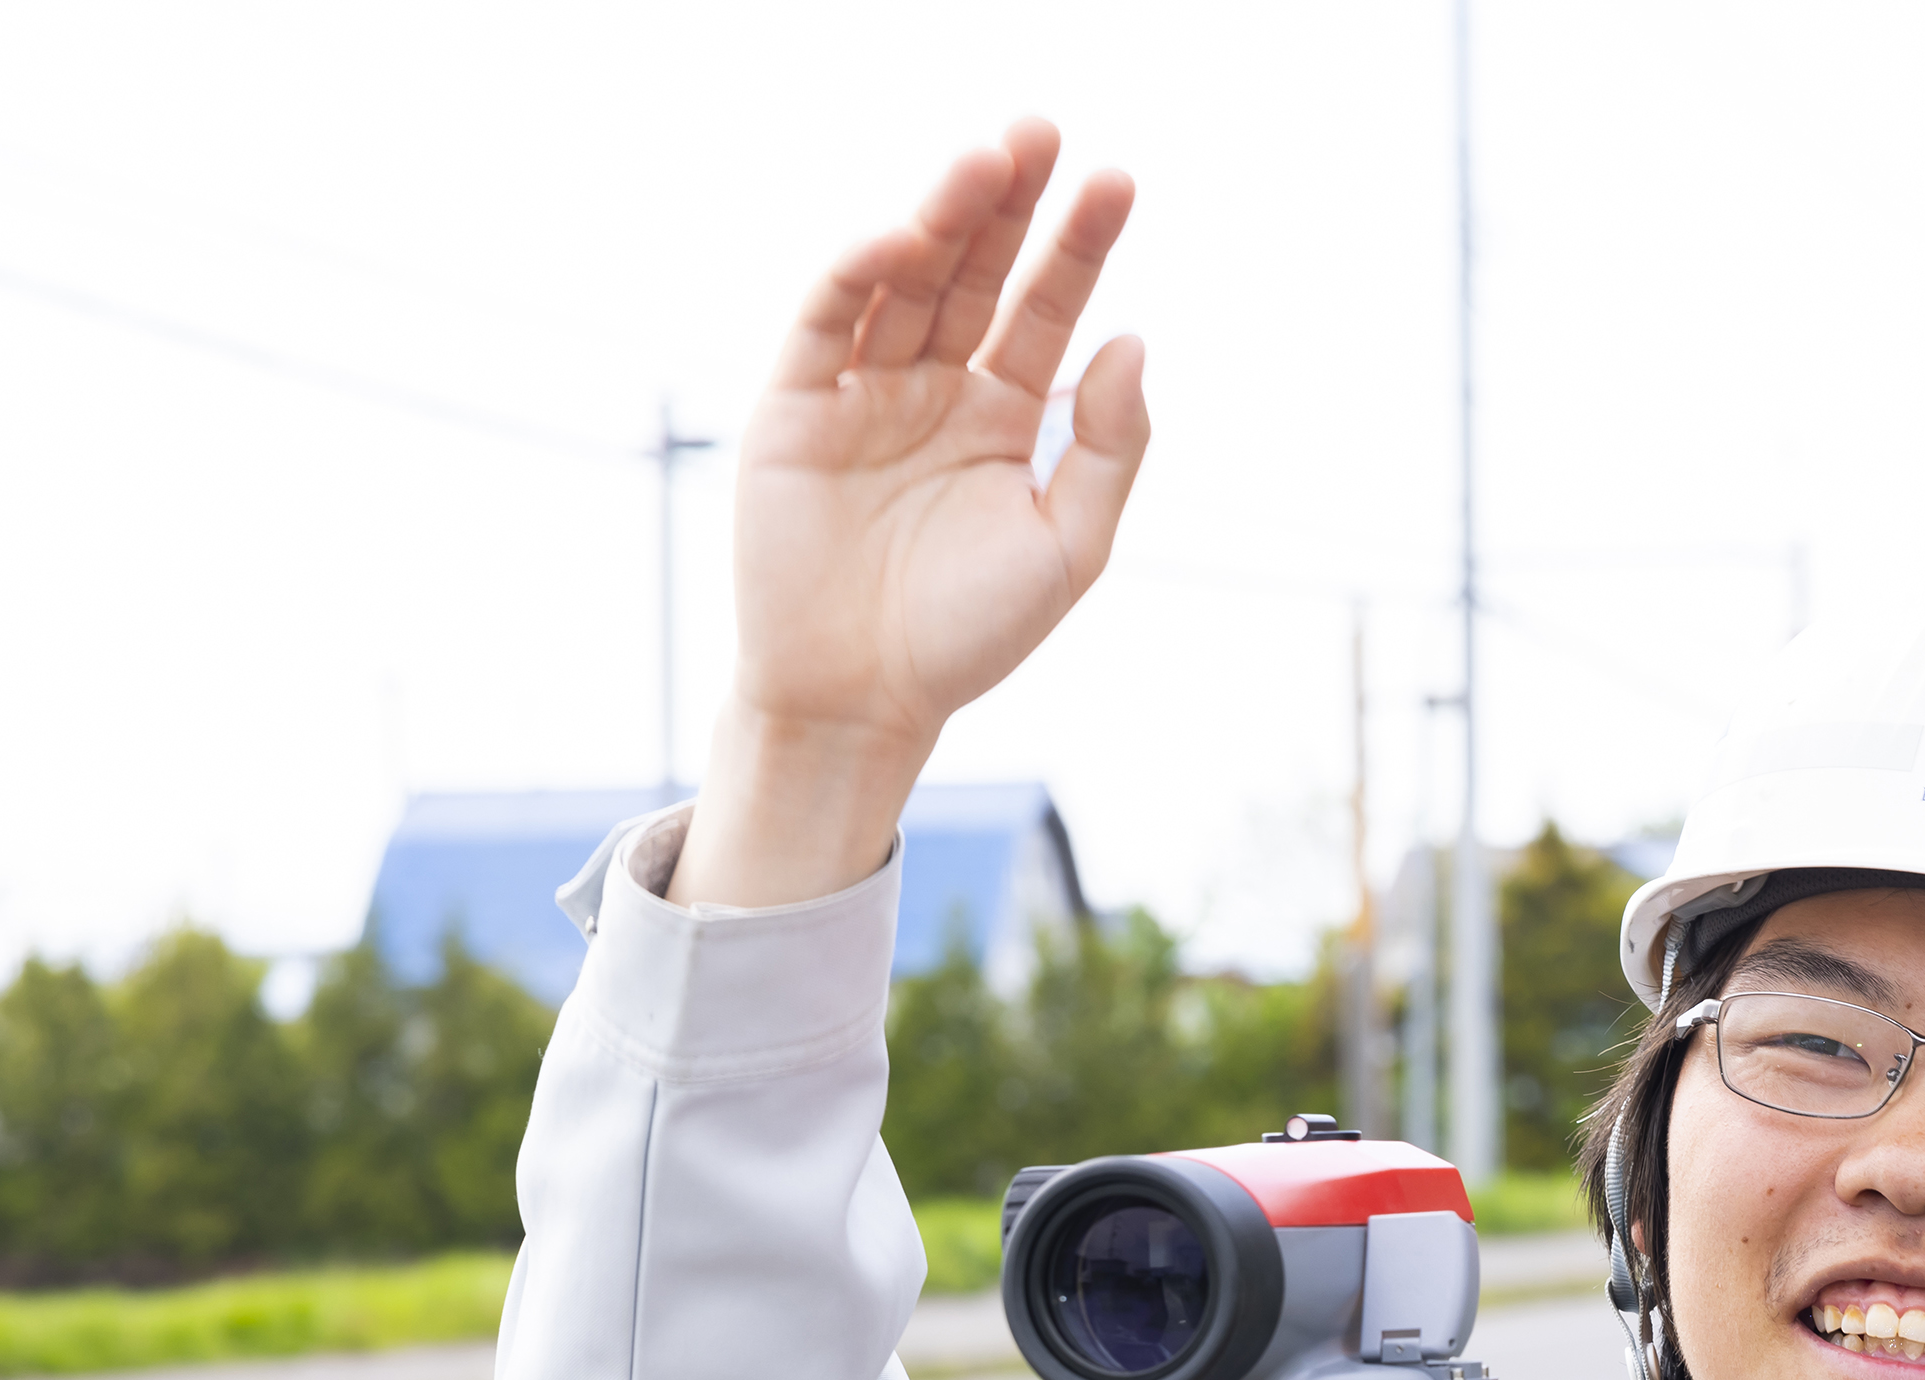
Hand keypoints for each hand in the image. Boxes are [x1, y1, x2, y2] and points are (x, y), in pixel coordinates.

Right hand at [674, 121, 1147, 909]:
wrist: (861, 701)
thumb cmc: (968, 633)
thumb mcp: (1066, 545)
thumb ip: (1104, 447)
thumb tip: (1131, 340)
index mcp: (1003, 415)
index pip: (1047, 309)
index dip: (1079, 246)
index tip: (1118, 182)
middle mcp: (933, 387)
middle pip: (976, 274)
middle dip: (1009, 203)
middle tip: (1042, 133)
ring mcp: (862, 391)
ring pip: (905, 283)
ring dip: (942, 218)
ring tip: (988, 160)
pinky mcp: (794, 409)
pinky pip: (827, 325)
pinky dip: (859, 276)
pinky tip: (905, 238)